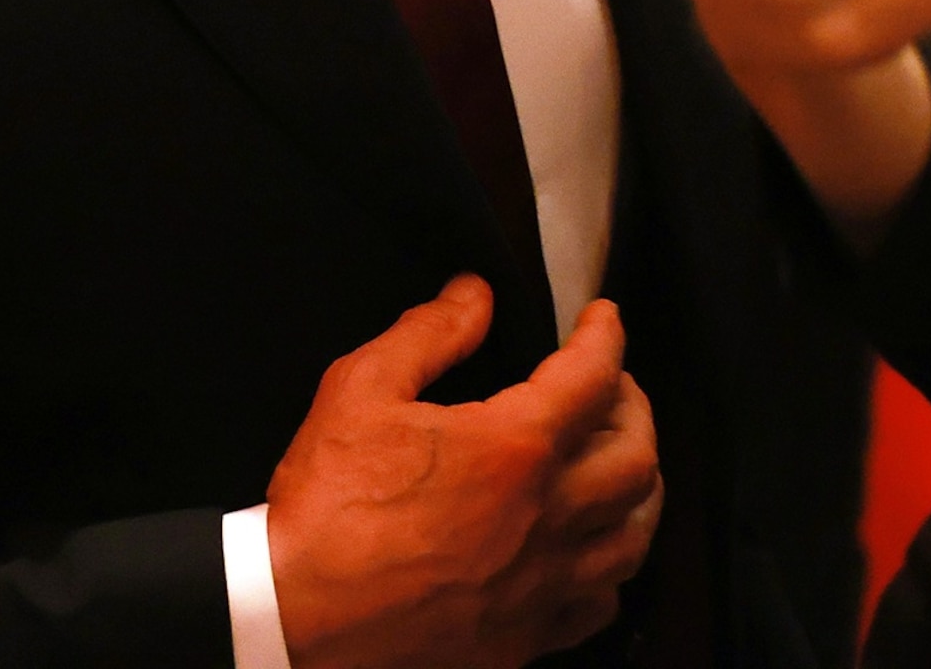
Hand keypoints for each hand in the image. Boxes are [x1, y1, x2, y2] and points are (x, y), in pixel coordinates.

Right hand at [267, 277, 662, 668]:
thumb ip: (428, 333)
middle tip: (611, 387)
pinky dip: (607, 570)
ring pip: (633, 537)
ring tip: (616, 463)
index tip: (602, 320)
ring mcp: (540, 586)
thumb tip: (473, 297)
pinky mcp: (522, 638)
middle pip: (636, 457)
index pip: (594, 376)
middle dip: (634, 407)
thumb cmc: (325, 507)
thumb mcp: (360, 389)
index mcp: (513, 450)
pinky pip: (598, 605)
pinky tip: (587, 552)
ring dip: (636, 489)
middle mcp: (546, 519)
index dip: (606, 335)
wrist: (294, 616)